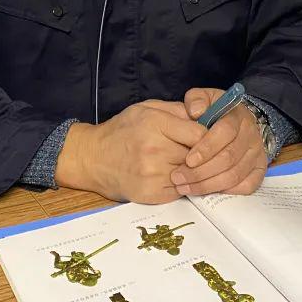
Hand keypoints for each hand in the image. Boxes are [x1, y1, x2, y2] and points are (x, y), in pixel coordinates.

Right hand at [54, 100, 206, 203]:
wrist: (94, 158)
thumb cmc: (122, 130)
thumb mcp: (146, 108)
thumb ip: (176, 110)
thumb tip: (205, 116)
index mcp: (155, 123)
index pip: (199, 134)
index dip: (207, 137)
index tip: (205, 139)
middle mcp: (155, 149)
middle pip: (197, 156)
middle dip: (199, 155)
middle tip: (193, 152)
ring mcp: (153, 174)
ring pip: (191, 175)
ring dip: (191, 171)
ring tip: (181, 164)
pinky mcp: (151, 193)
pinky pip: (180, 190)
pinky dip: (180, 184)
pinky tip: (170, 175)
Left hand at [171, 87, 268, 195]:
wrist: (237, 121)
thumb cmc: (215, 111)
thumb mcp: (204, 98)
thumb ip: (196, 100)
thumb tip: (196, 111)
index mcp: (237, 116)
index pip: (225, 132)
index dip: (206, 148)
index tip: (188, 160)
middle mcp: (251, 135)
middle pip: (228, 158)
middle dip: (201, 172)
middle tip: (179, 178)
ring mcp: (257, 153)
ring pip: (234, 175)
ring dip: (208, 185)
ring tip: (185, 187)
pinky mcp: (260, 169)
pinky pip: (247, 186)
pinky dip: (227, 191)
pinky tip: (208, 191)